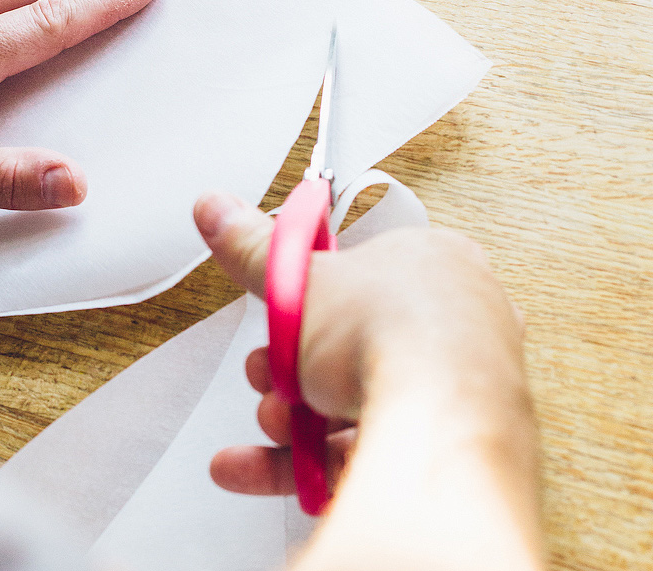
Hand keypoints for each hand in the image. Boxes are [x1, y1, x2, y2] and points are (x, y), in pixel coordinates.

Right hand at [194, 194, 542, 570]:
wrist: (440, 418)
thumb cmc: (394, 331)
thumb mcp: (298, 281)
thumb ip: (254, 249)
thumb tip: (219, 210)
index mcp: (435, 260)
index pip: (365, 270)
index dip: (312, 297)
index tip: (280, 314)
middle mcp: (459, 321)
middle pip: (356, 343)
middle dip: (295, 366)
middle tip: (269, 373)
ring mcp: (460, 388)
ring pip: (361, 401)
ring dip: (296, 416)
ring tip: (271, 420)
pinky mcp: (448, 446)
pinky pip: (371, 449)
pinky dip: (311, 462)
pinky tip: (261, 468)